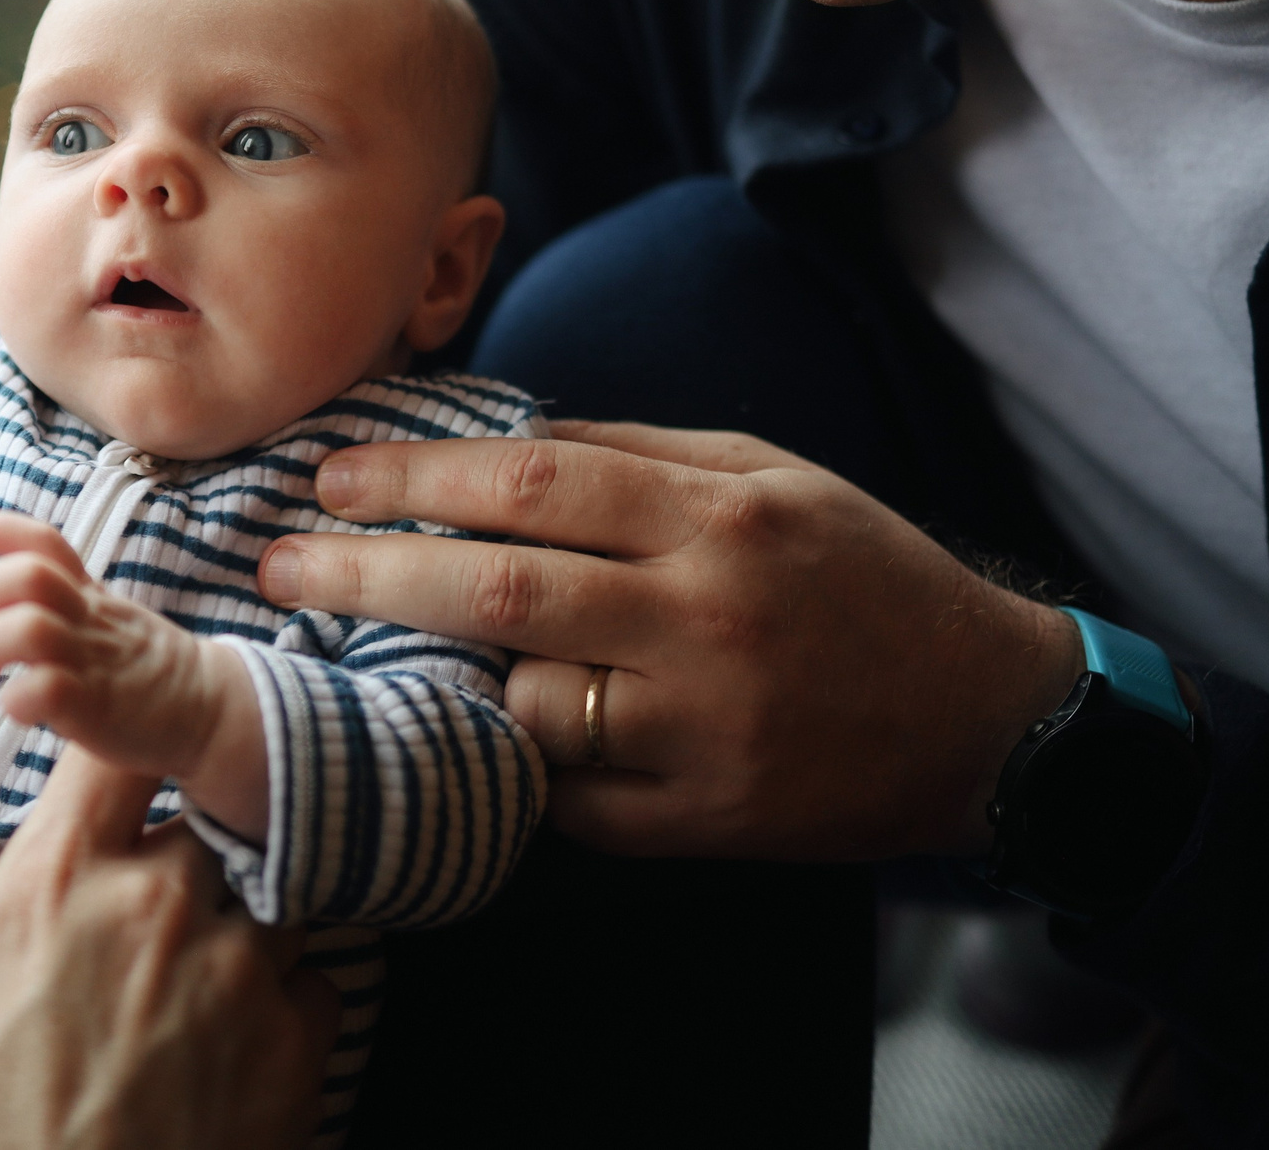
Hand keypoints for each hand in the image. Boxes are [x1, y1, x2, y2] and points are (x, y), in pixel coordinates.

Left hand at [0, 513, 268, 837]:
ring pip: (30, 627)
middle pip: (28, 576)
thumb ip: (60, 598)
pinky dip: (15, 700)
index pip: (42, 540)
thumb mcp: (105, 614)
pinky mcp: (97, 707)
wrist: (209, 710)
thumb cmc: (142, 668)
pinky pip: (45, 690)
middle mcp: (89, 618)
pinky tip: (19, 711)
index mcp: (88, 593)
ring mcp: (94, 660)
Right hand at [0, 747, 335, 1149]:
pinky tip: (233, 1042)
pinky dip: (285, 1000)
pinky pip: (314, 980)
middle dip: (189, 855)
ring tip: (191, 986)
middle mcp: (159, 900)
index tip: (134, 772)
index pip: (121, 749)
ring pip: (270, 894)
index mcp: (62, 874)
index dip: (133, 748)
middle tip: (156, 912)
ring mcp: (237, 966)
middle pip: (207, 822)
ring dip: (242, 924)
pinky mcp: (295, 1038)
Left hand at [256, 419, 1083, 858]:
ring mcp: (705, 730)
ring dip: (440, 677)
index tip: (329, 477)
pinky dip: (516, 765)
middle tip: (281, 565)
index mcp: (720, 514)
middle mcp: (707, 617)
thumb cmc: (862, 576)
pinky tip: (476, 736)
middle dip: (368, 572)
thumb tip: (498, 446)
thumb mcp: (771, 477)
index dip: (415, 476)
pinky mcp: (708, 822)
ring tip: (372, 653)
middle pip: (500, 587)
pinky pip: (570, 798)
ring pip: (524, 701)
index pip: (533, 480)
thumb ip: (640, 456)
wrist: (987, 715)